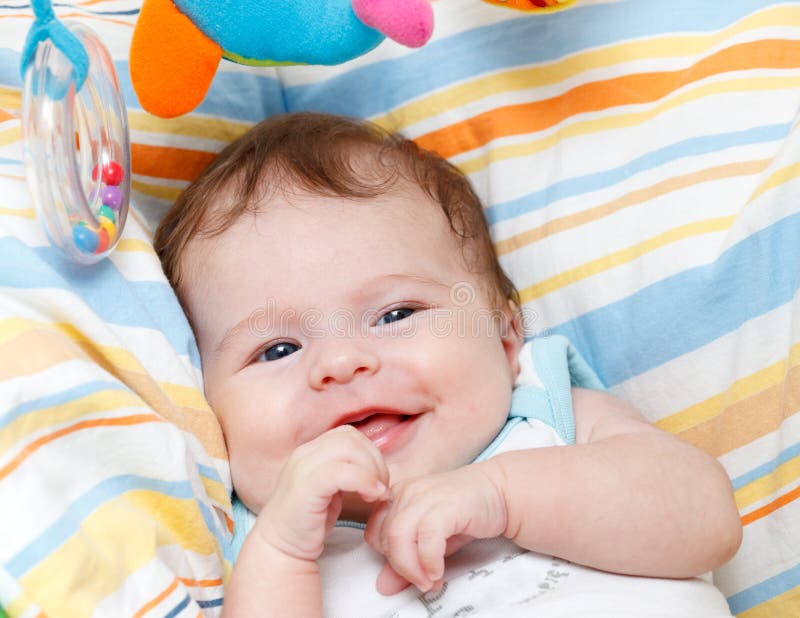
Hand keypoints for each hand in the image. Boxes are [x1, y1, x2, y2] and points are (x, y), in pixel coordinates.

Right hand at [252, 425, 389, 562]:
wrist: (279, 549)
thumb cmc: (308, 522)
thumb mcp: (330, 489)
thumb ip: (346, 471)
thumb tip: (376, 466)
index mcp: (310, 451)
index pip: (348, 435)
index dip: (370, 452)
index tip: (378, 479)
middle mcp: (304, 454)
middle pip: (351, 438)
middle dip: (375, 461)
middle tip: (381, 488)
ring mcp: (303, 468)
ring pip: (348, 449)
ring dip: (372, 470)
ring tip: (376, 494)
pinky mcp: (306, 488)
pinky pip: (342, 472)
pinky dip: (364, 481)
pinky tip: (371, 497)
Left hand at [365, 461, 507, 594]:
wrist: (500, 492)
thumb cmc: (465, 512)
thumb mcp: (431, 540)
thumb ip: (407, 559)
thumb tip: (383, 585)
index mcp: (398, 495)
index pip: (374, 532)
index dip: (386, 557)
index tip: (408, 572)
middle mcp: (407, 492)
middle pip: (385, 537)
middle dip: (400, 567)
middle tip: (421, 581)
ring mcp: (424, 495)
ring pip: (399, 537)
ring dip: (412, 568)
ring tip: (429, 580)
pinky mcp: (446, 504)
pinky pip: (426, 537)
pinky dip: (429, 560)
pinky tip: (438, 571)